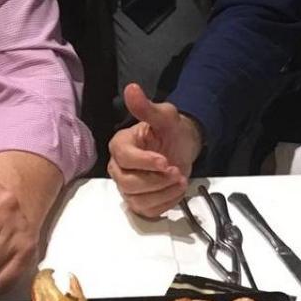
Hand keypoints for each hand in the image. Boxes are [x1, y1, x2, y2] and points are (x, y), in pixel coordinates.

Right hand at [108, 83, 203, 217]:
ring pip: (138, 200)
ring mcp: (127, 187)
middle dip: (156, 181)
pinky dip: (166, 203)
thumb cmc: (170, 130)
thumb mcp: (164, 116)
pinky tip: (177, 190)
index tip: (166, 162)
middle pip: (128, 183)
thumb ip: (147, 108)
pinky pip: (148, 211)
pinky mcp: (139, 202)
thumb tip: (131, 89)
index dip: (145, 163)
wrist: (182, 145)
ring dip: (163, 193)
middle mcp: (118, 167)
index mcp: (120, 145)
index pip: (124, 159)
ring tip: (181, 180)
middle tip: (177, 172)